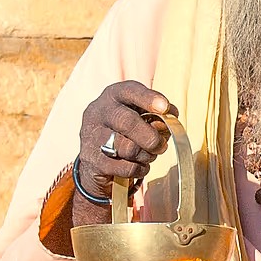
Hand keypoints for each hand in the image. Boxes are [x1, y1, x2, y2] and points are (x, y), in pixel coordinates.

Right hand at [75, 82, 174, 209]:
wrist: (97, 158)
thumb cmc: (127, 130)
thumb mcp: (141, 116)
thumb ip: (158, 116)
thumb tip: (168, 122)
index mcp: (113, 96)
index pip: (130, 91)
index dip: (148, 98)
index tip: (164, 108)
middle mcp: (98, 112)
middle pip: (127, 122)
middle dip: (151, 137)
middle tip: (161, 146)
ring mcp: (91, 137)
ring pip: (128, 148)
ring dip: (147, 155)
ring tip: (149, 155)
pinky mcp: (92, 160)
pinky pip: (126, 167)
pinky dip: (140, 168)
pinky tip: (139, 165)